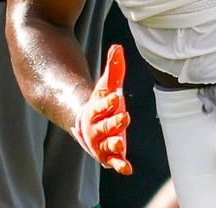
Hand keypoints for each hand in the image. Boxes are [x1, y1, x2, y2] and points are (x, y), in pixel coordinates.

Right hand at [72, 44, 132, 174]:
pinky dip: (119, 165)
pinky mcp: (109, 154)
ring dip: (114, 146)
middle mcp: (95, 128)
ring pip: (106, 145)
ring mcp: (101, 142)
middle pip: (103, 126)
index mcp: (94, 109)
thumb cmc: (102, 101)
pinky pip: (113, 161)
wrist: (88, 122)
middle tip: (124, 118)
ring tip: (121, 145)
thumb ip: (113, 68)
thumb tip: (118, 46)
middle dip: (113, 123)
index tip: (116, 97)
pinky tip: (127, 169)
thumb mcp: (108, 85)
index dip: (108, 102)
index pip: (101, 105)